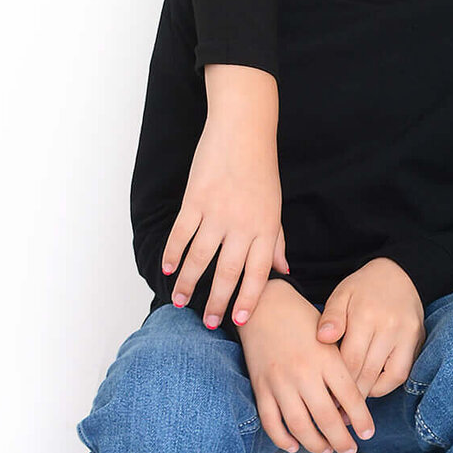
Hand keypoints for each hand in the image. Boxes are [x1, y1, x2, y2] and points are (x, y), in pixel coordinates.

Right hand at [163, 65, 289, 327]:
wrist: (244, 129)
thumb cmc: (262, 168)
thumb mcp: (275, 206)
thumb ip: (277, 240)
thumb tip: (284, 270)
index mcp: (265, 227)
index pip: (258, 272)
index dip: (249, 298)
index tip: (238, 320)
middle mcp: (243, 224)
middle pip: (227, 271)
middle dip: (216, 301)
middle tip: (207, 323)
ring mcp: (217, 212)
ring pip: (200, 257)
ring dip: (187, 283)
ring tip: (178, 301)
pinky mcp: (195, 199)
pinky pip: (181, 233)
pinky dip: (172, 254)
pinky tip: (167, 268)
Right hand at [237, 281, 373, 452]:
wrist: (265, 306)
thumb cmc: (302, 320)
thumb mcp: (329, 338)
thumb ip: (339, 367)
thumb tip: (349, 404)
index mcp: (326, 358)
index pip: (349, 397)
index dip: (361, 419)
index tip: (368, 433)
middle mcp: (304, 372)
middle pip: (326, 417)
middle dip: (341, 439)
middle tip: (349, 450)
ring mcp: (280, 381)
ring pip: (299, 424)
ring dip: (314, 443)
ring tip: (325, 451)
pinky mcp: (260, 386)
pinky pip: (270, 420)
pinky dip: (281, 438)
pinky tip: (293, 445)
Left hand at [316, 258, 425, 400]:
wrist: (399, 273)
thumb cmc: (363, 287)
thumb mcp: (342, 294)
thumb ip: (331, 317)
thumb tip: (322, 338)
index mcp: (365, 315)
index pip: (349, 360)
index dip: (335, 383)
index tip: (322, 399)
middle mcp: (388, 327)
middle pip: (366, 372)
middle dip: (349, 396)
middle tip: (333, 413)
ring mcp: (406, 335)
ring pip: (386, 377)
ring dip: (367, 394)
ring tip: (350, 406)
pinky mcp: (417, 341)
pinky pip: (401, 374)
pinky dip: (385, 386)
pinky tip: (370, 388)